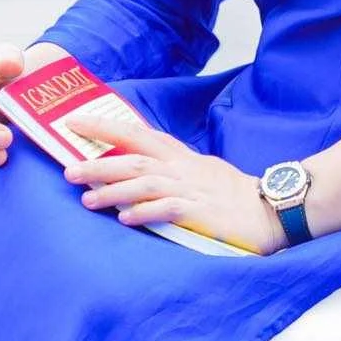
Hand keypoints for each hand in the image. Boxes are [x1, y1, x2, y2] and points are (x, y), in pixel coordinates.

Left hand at [63, 111, 287, 255]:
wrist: (271, 210)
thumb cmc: (230, 193)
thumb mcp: (198, 170)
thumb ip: (167, 166)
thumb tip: (131, 167)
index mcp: (179, 156)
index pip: (136, 134)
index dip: (104, 126)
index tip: (73, 123)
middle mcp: (182, 168)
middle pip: (134, 157)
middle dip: (98, 163)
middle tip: (68, 171)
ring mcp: (192, 190)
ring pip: (146, 183)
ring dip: (114, 190)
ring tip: (87, 200)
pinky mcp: (202, 213)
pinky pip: (170, 209)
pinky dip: (146, 212)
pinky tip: (125, 218)